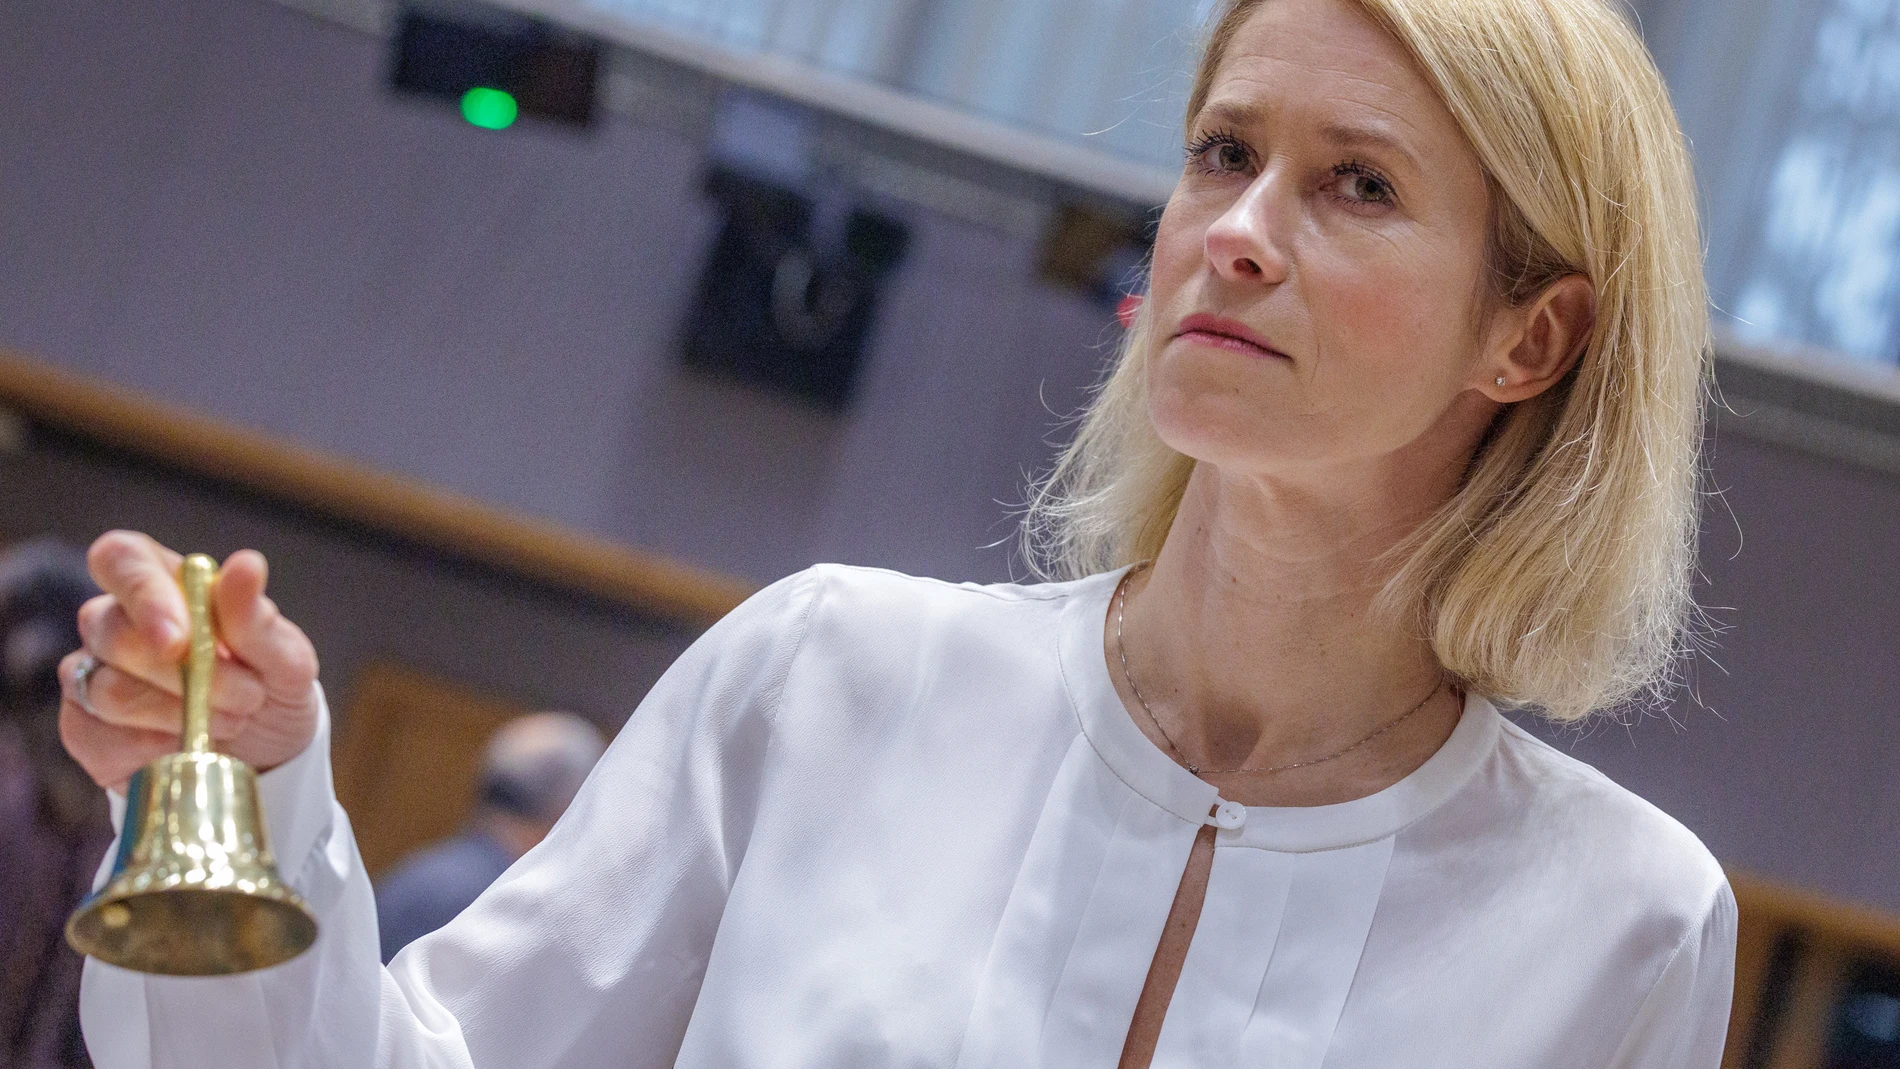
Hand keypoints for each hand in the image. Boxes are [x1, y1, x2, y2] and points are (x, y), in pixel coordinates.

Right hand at [59, 531, 320, 792]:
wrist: (268, 756)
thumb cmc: (270, 687)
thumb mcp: (286, 658)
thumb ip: (258, 619)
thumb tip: (246, 564)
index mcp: (164, 582)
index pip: (122, 559)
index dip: (143, 594)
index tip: (180, 640)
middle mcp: (114, 622)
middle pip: (112, 633)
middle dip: (186, 674)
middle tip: (247, 695)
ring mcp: (92, 674)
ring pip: (108, 690)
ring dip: (179, 713)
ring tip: (231, 719)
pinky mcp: (84, 729)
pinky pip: (98, 737)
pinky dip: (153, 749)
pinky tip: (187, 745)